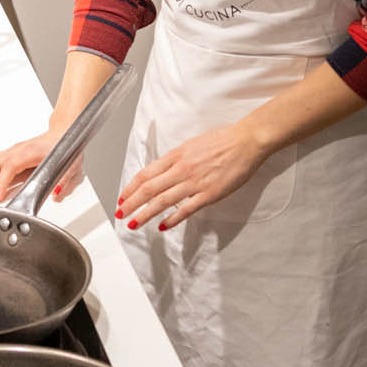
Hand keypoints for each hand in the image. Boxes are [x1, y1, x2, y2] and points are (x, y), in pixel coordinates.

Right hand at [0, 129, 79, 203]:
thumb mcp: (72, 166)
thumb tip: (56, 193)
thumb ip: (64, 181)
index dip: (1, 181)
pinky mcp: (10, 153)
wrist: (64, 132)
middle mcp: (18, 150)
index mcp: (31, 152)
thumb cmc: (66, 147)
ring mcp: (12, 150)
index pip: (10, 166)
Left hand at [116, 121, 268, 230]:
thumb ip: (177, 159)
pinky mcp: (209, 194)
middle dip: (131, 203)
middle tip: (120, 213)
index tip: (122, 197)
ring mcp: (194, 182)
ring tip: (134, 223)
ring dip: (145, 214)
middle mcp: (181, 169)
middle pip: (149, 189)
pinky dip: (172, 219)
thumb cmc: (222, 140)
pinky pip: (186, 209)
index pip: (146, 174)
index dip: (130, 187)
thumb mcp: (191, 145)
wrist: (246, 142)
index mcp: (176, 156)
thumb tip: (164, 170)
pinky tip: (163, 226)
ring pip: (162, 201)